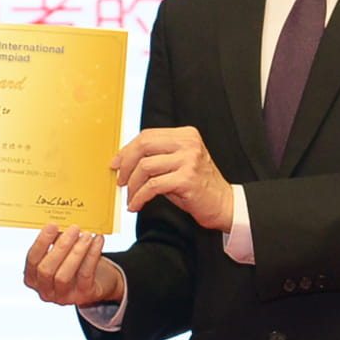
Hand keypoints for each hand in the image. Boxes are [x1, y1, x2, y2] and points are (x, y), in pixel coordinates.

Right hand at [23, 223, 122, 308]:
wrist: (97, 283)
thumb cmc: (75, 265)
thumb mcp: (62, 254)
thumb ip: (58, 241)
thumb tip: (63, 224)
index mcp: (33, 278)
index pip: (32, 260)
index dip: (41, 242)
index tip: (52, 225)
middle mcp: (45, 291)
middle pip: (46, 270)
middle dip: (60, 247)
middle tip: (74, 228)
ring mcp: (63, 297)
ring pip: (64, 275)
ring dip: (76, 252)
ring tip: (87, 235)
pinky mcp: (82, 296)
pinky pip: (85, 275)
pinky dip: (92, 255)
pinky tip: (98, 240)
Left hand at [112, 127, 233, 230]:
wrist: (223, 204)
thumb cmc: (197, 187)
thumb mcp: (178, 164)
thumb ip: (157, 157)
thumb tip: (123, 161)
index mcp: (186, 135)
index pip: (147, 135)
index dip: (127, 150)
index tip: (116, 164)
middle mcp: (188, 143)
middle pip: (144, 145)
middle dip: (125, 164)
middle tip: (120, 181)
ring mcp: (189, 160)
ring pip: (145, 167)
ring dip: (132, 185)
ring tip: (131, 197)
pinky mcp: (187, 179)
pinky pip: (153, 186)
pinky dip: (140, 197)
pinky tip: (136, 205)